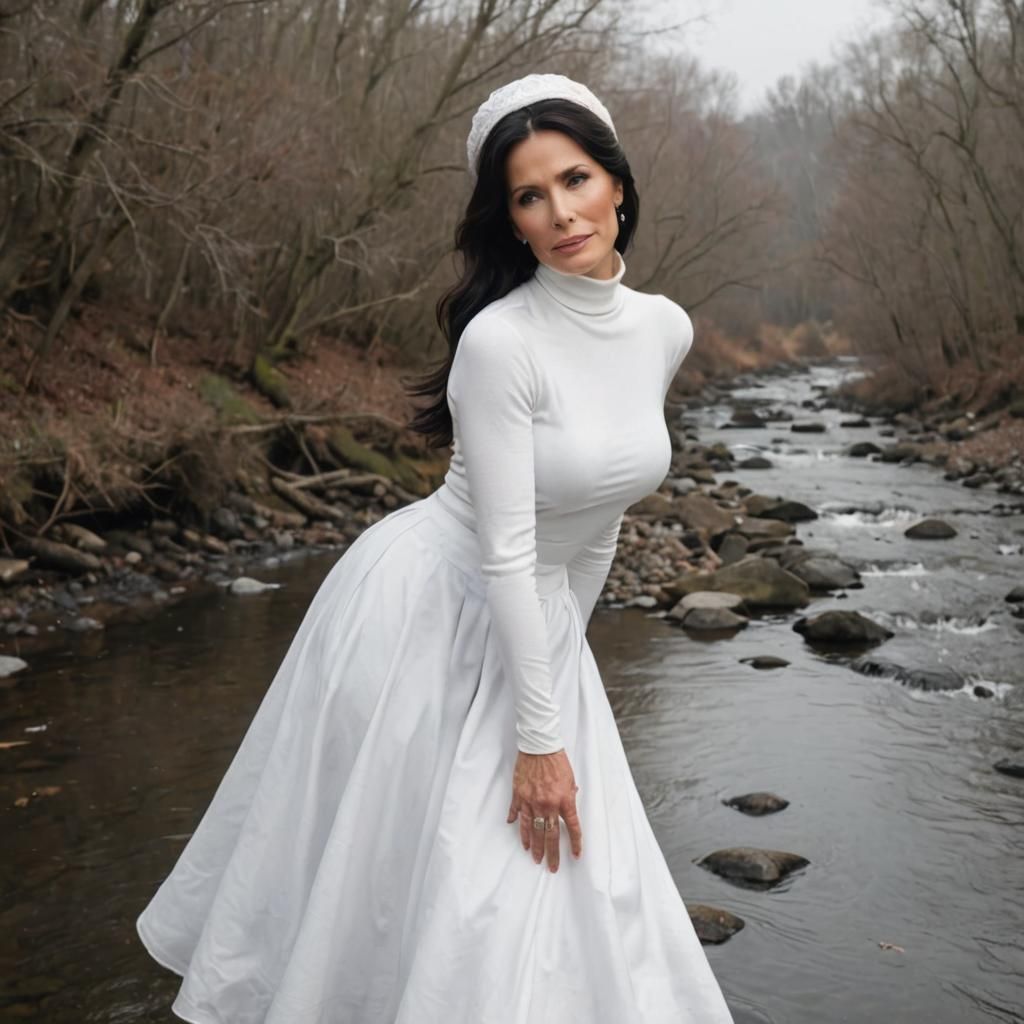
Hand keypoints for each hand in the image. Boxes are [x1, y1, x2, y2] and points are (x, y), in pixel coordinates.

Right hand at [505, 748, 581, 872]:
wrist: (539, 747)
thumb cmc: (557, 761)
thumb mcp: (570, 778)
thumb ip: (570, 794)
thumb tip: (570, 802)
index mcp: (564, 800)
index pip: (572, 827)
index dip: (575, 843)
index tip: (575, 856)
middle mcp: (548, 804)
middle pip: (550, 835)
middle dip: (551, 853)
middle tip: (551, 867)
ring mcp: (531, 801)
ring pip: (532, 829)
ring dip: (534, 845)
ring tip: (534, 856)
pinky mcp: (519, 795)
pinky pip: (517, 813)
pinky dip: (517, 824)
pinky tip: (518, 834)